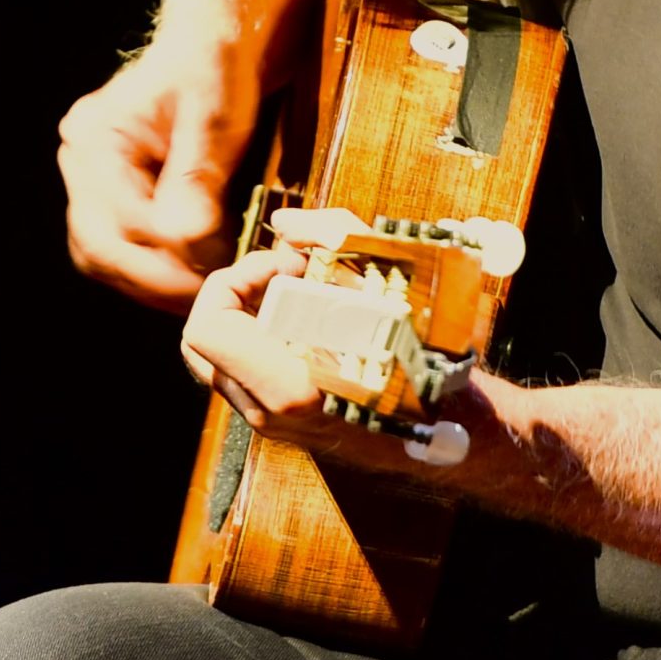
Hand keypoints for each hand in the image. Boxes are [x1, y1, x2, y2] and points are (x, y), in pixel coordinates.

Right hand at [57, 33, 261, 312]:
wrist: (211, 52)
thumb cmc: (213, 70)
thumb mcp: (214, 118)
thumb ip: (196, 177)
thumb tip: (187, 238)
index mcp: (94, 135)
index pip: (117, 215)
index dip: (164, 251)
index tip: (212, 267)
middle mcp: (79, 162)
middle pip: (97, 245)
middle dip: (153, 278)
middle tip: (206, 294)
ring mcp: (89, 183)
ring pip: (101, 257)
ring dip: (149, 283)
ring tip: (200, 290)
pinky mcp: (110, 200)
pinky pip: (117, 250)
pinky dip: (150, 271)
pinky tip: (189, 277)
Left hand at [180, 249, 471, 476]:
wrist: (456, 433)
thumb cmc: (430, 361)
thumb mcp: (397, 282)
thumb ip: (334, 237)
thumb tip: (285, 225)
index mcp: (287, 386)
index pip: (206, 326)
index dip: (236, 279)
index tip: (289, 266)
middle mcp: (268, 412)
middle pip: (204, 340)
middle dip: (240, 291)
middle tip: (291, 274)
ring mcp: (273, 423)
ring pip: (224, 356)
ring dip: (254, 312)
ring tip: (308, 292)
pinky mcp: (285, 423)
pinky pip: (250, 371)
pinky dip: (268, 335)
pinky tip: (318, 318)